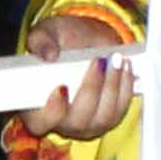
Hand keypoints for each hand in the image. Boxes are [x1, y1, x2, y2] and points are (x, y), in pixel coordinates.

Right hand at [16, 11, 131, 140]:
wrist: (85, 44)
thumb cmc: (59, 43)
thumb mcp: (45, 34)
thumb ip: (41, 41)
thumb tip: (49, 55)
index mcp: (35, 108)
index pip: (39, 123)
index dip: (51, 111)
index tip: (61, 87)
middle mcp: (61, 123)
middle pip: (77, 121)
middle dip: (90, 90)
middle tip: (97, 61)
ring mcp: (86, 125)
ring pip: (102, 118)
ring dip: (111, 87)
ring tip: (115, 60)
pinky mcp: (108, 120)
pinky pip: (120, 110)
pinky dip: (125, 88)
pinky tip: (125, 67)